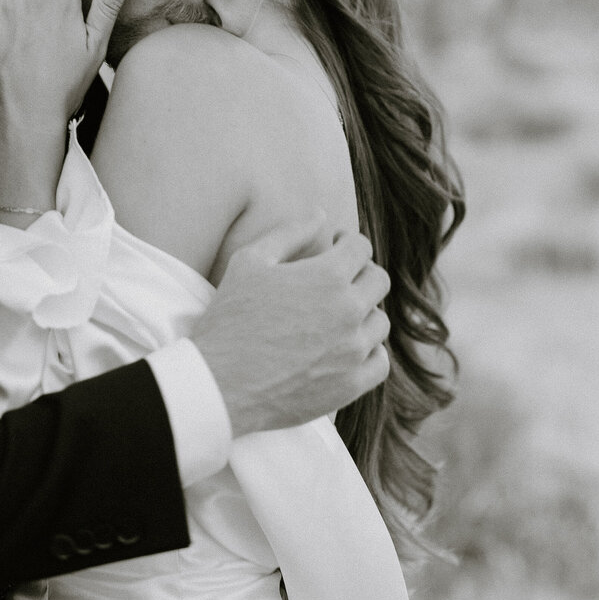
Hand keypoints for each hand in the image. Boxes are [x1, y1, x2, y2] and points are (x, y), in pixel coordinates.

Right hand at [191, 213, 390, 435]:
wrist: (218, 383)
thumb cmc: (229, 318)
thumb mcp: (250, 262)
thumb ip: (289, 233)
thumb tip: (319, 214)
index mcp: (328, 276)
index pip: (361, 247)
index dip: (346, 241)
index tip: (333, 246)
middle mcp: (349, 311)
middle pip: (378, 281)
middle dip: (359, 272)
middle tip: (336, 278)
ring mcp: (353, 351)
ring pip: (380, 321)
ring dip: (363, 312)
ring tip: (336, 315)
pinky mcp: (350, 385)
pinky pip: (379, 362)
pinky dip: (368, 351)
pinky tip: (347, 347)